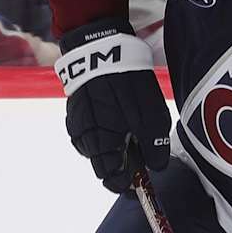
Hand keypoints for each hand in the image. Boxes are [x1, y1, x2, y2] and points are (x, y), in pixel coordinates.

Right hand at [55, 19, 170, 192]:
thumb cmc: (128, 84)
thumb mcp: (152, 117)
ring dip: (109, 148)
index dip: (126, 184)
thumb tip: (156, 167)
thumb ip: (154, 147)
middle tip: (138, 154)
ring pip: (94, 148)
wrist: (101, 48)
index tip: (139, 183)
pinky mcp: (75, 109)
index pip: (110, 179)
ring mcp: (76, 123)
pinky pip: (88, 131)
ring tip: (127, 132)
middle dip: (119, 165)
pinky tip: (114, 118)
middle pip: (101, 165)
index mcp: (101, 143)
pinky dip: (101, 132)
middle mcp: (83, 138)